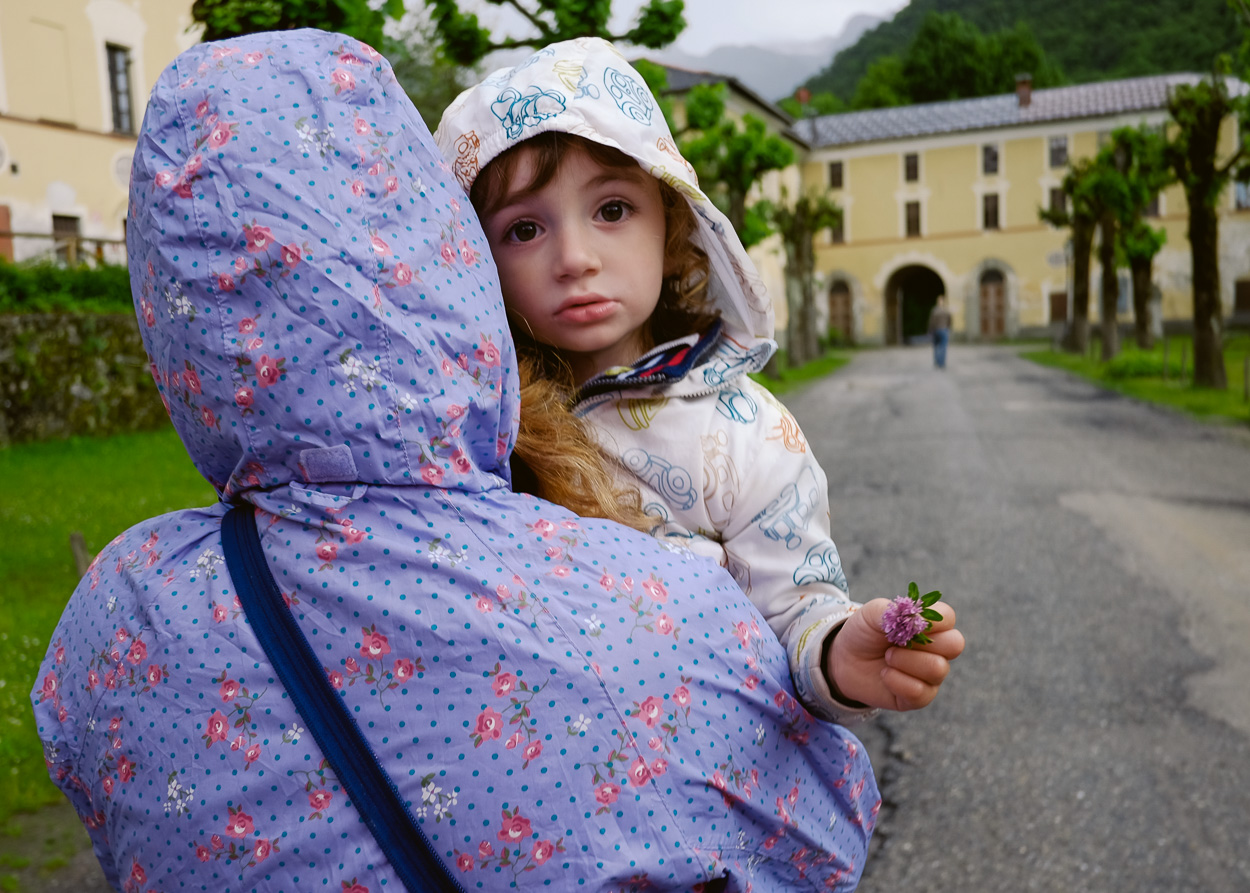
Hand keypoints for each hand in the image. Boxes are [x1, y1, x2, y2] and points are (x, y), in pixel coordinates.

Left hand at [827, 598, 964, 711]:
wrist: (844, 660)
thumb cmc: (864, 633)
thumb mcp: (872, 614)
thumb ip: (894, 611)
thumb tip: (917, 617)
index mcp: (929, 624)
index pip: (948, 617)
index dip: (930, 619)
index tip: (905, 621)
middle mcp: (937, 650)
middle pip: (955, 644)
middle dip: (922, 642)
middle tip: (896, 642)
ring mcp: (931, 675)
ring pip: (938, 668)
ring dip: (905, 661)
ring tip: (888, 658)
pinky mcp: (920, 697)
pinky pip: (921, 692)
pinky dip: (897, 681)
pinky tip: (885, 675)